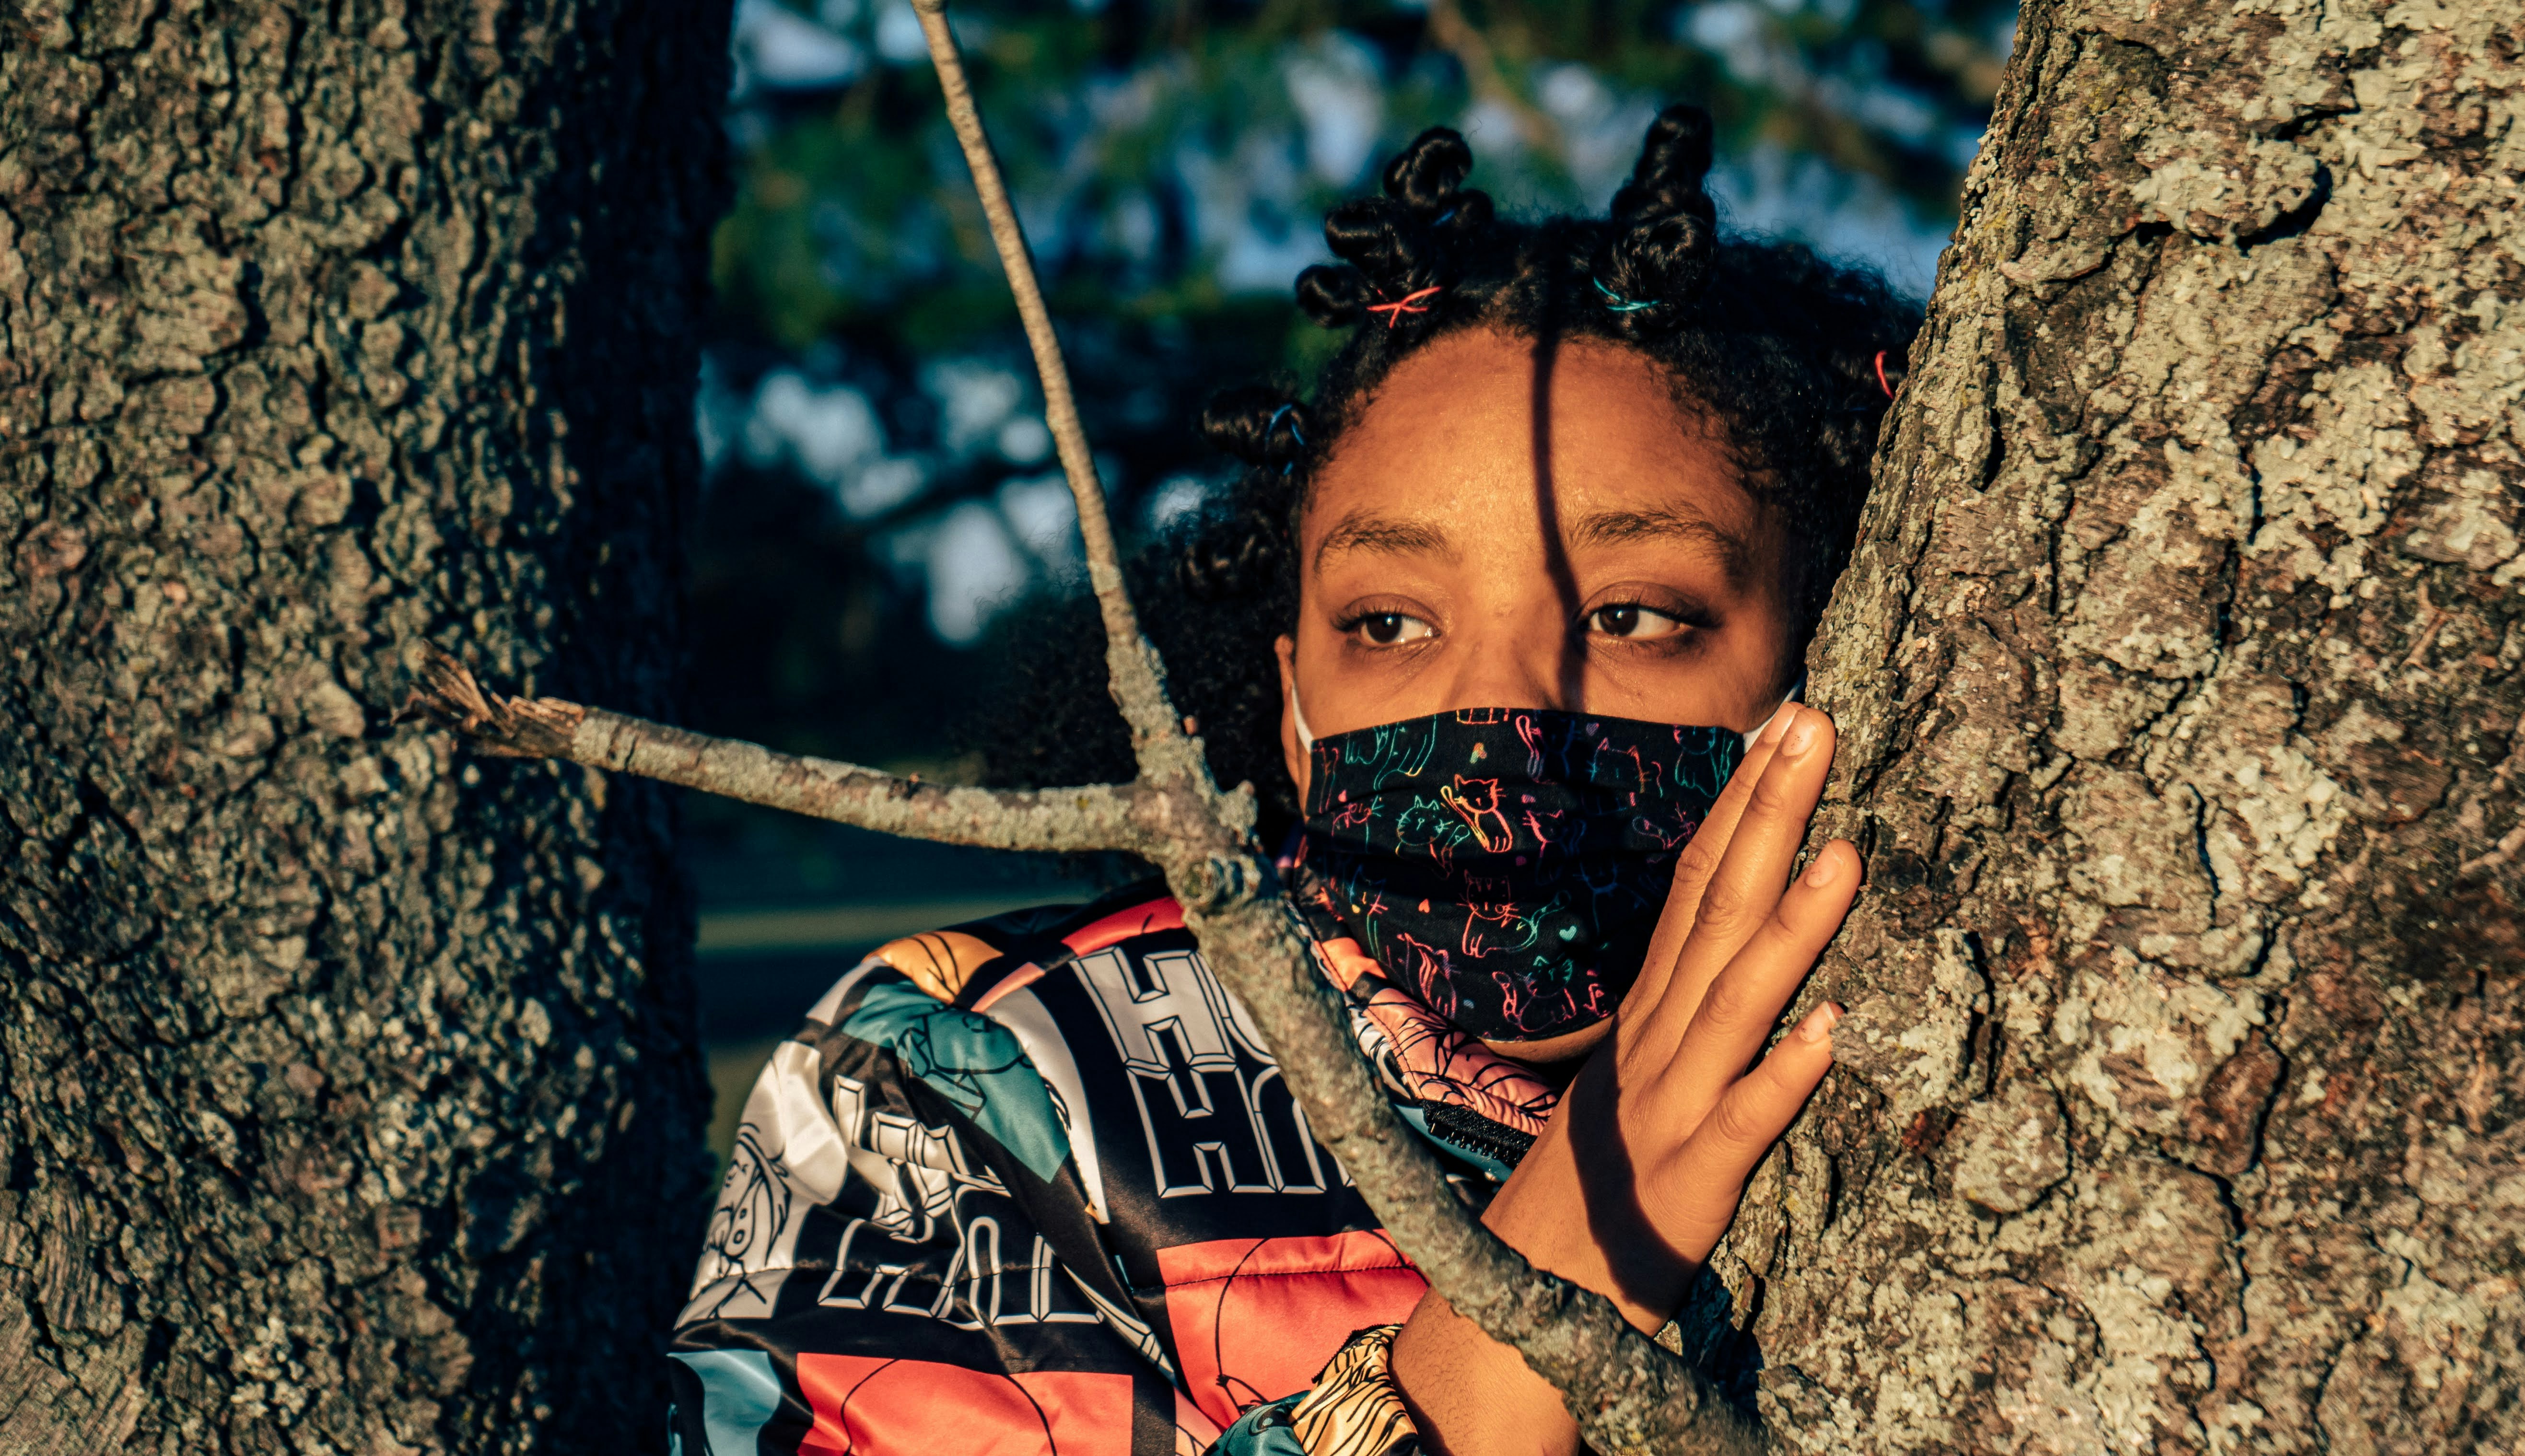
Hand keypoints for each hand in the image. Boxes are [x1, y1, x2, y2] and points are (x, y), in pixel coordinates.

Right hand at [1391, 705, 1856, 1453]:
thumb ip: (1678, 1026)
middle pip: (1714, 912)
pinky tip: (1829, 1035)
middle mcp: (1654, 1048)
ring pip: (1732, 1003)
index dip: (1740, 805)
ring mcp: (1665, 1113)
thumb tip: (1745, 969)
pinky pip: (1739, 1130)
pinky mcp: (1684, 1190)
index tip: (1783, 723)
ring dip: (1789, 926)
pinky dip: (1780, 1080)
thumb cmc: (1581, 1204)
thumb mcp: (1630, 1091)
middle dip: (1766, 814)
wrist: (1505, 1314)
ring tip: (1846, 851)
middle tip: (1814, 724)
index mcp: (1648, 1021)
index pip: (1695, 890)